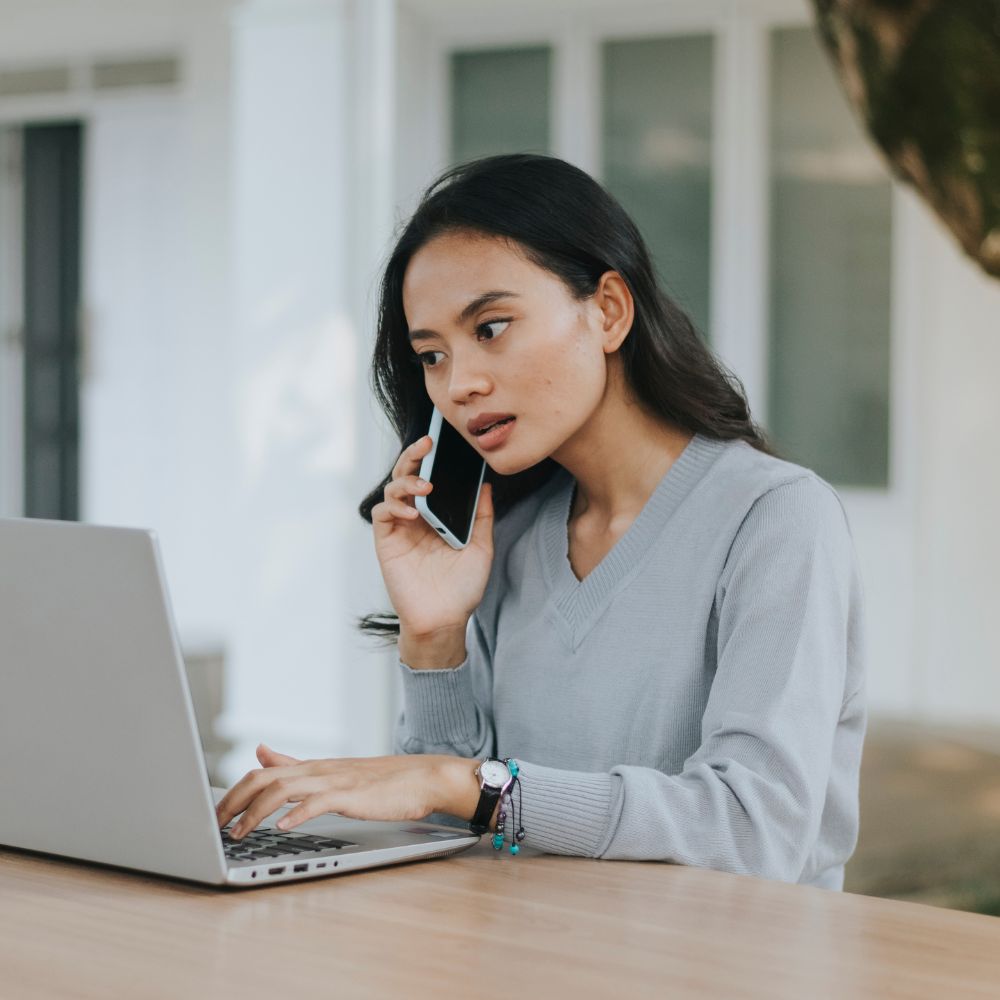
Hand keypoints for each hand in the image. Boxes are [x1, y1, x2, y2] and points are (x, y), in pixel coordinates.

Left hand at [216, 744, 470, 837]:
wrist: (423, 778)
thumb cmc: (381, 781)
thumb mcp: (332, 771)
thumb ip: (294, 764)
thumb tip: (261, 751)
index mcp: (312, 767)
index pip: (262, 772)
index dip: (233, 792)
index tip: (214, 814)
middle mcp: (318, 770)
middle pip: (264, 778)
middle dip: (233, 801)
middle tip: (213, 826)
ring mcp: (335, 780)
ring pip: (284, 788)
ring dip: (256, 812)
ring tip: (238, 833)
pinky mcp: (353, 795)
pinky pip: (319, 802)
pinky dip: (298, 813)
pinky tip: (284, 827)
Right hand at [370, 434, 493, 637]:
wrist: (445, 619)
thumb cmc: (462, 587)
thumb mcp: (481, 547)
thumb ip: (481, 516)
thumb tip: (486, 485)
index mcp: (437, 514)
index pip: (431, 477)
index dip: (432, 459)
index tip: (442, 441)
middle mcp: (416, 517)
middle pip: (408, 476)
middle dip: (414, 456)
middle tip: (427, 445)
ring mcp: (400, 528)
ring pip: (392, 489)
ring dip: (406, 482)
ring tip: (424, 487)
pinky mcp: (387, 542)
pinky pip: (383, 514)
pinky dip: (394, 506)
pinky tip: (411, 512)